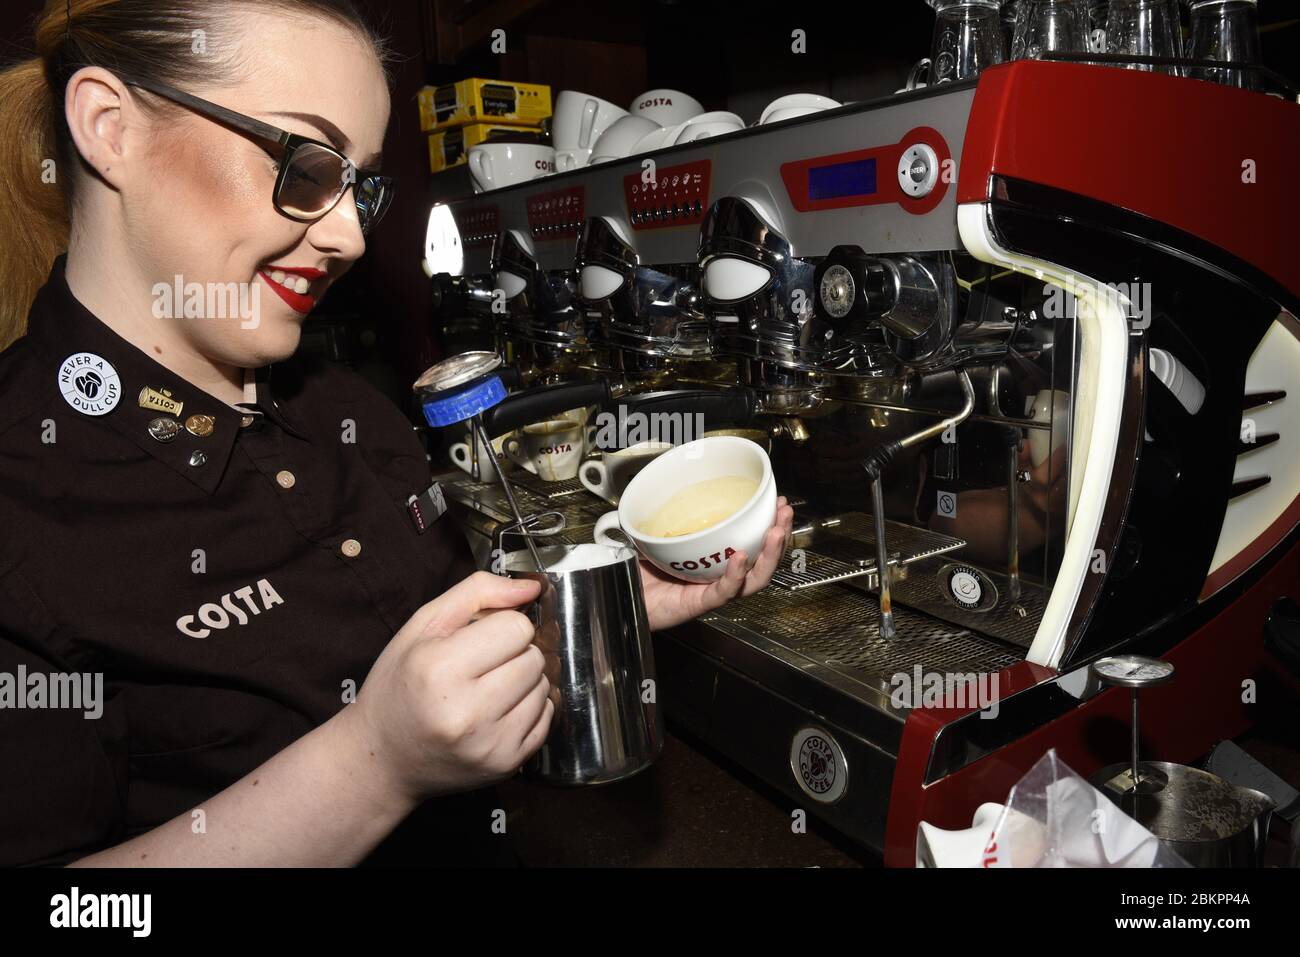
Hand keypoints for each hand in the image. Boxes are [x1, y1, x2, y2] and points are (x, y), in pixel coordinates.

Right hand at [342, 571, 552, 801]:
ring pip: (543, 687)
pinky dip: (529, 709)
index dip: (501, 626)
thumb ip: (478, 593)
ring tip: (488, 689)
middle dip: (514, 653)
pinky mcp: (507, 765)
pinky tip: (498, 712)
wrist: (382, 759)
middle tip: (482, 666)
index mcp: (440, 669)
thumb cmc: (399, 687)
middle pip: (533, 657)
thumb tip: (532, 587)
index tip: (480, 639)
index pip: (517, 628)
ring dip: (523, 681)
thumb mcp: (422, 627)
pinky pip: (547, 718)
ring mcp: (490, 744)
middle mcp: (468, 712)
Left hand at [638, 496, 794, 630]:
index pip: (751, 542)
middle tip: (784, 513)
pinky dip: (735, 575)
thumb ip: (664, 512)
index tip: (777, 502)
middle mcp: (718, 575)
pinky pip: (724, 591)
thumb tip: (667, 484)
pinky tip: (741, 558)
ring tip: (776, 533)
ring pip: (753, 579)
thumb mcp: (655, 532)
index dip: (768, 524)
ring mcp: (711, 590)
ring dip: (768, 556)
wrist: (618, 596)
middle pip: (761, 560)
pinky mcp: (698, 603)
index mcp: (714, 559)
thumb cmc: (637, 571)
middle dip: (778, 536)